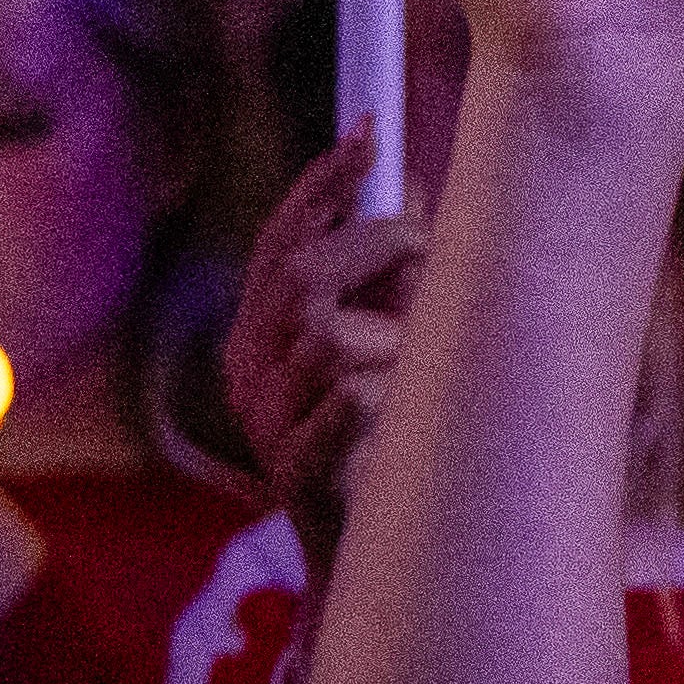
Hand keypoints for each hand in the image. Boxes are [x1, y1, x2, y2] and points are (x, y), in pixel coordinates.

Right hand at [227, 132, 421, 545]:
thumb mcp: (391, 338)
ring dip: (395, 336)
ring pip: (328, 340)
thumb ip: (389, 273)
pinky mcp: (297, 473)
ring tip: (428, 360)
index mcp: (263, 328)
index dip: (324, 180)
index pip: (282, 237)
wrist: (377, 553)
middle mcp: (250, 368)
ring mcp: (267, 423)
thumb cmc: (391, 435)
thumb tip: (412, 185)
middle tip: (433, 251)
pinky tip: (403, 405)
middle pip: (298, 276)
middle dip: (375, 248)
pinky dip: (383, 397)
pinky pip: (345, 409)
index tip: (371, 130)